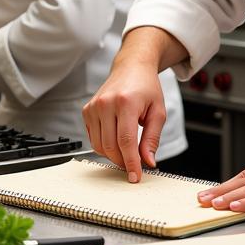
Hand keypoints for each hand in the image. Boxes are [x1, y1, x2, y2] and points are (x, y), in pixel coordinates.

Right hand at [82, 61, 166, 181]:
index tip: (135, 176)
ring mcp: (94, 106)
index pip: (126, 141)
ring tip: (127, 150)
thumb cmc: (146, 88)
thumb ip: (152, 139)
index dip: (131, 162)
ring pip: (99, 145)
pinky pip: (93, 138)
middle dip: (122, 161)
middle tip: (134, 165)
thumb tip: (147, 162)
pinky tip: (116, 138)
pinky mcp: (87, 110)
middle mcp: (106, 103)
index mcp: (126, 102)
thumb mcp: (158, 112)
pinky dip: (104, 145)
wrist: (132, 68)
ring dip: (113, 155)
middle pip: (110, 146)